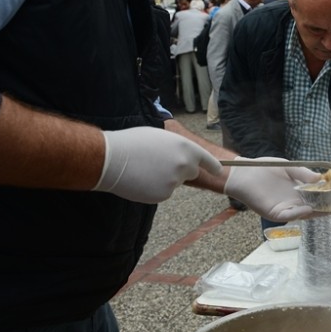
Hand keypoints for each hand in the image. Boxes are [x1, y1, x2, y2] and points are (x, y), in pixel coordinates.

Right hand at [94, 127, 221, 202]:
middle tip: (161, 163)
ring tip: (145, 168)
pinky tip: (142, 179)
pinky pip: (164, 192)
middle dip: (182, 170)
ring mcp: (175, 181)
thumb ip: (177, 146)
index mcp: (186, 147)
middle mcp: (185, 165)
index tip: (218, 171)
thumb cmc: (133, 143)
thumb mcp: (161, 136)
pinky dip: (155, 188)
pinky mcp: (163, 194)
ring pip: (175, 182)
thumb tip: (181, 153)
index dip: (213, 165)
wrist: (112, 160)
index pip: (206, 159)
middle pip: (191, 172)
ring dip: (165, 178)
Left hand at [223, 157, 322, 221]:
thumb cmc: (265, 168)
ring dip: (316, 212)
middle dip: (326, 207)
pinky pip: (289, 215)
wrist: (244, 172)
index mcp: (298, 191)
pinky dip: (299, 213)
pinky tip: (307, 208)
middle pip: (314, 207)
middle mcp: (293, 202)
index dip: (328, 196)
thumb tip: (322, 178)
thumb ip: (304, 174)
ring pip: (304, 214)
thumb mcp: (289, 168)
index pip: (316, 196)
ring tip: (329, 209)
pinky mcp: (275, 213)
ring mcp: (285, 208)